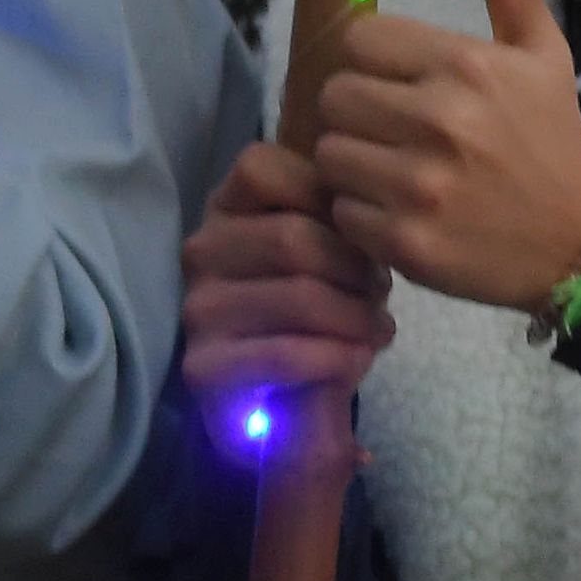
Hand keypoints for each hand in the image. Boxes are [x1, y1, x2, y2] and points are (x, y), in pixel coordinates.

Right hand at [181, 140, 389, 409]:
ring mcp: (198, 310)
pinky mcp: (205, 367)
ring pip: (297, 296)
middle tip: (382, 293)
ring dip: (356, 316)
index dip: (323, 195)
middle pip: (291, 237)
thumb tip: (365, 202)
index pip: (259, 168)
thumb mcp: (329, 250)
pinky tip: (358, 359)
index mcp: (225, 210)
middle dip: (354, 268)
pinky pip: (286, 353)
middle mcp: (201, 252)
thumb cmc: (317, 315)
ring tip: (378, 328)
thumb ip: (336, 214)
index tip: (360, 235)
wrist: (290, 412)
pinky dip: (337, 357)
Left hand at [308, 0, 580, 312]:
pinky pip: (340, 210)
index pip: (361, 40)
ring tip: (389, 171)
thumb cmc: (553, 140)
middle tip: (386, 130)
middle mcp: (440, 119)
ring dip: (351, 164)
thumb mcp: (543, 57)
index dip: (370, 61)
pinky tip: (396, 211)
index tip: (393, 82)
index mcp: (466, 65)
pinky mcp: (405, 240)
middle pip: (334, 96)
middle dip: (354, 113)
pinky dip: (359, 214)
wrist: (580, 244)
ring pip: (329, 153)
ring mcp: (420, 184)